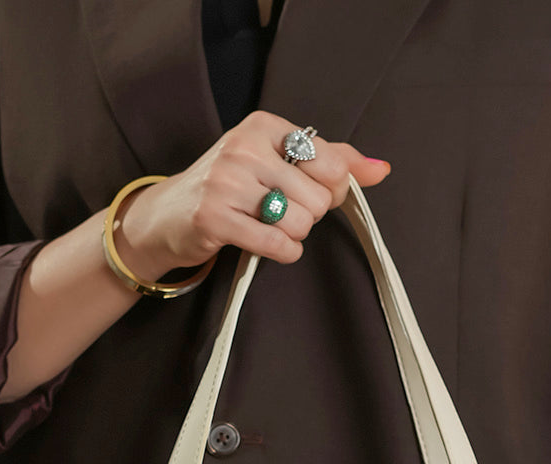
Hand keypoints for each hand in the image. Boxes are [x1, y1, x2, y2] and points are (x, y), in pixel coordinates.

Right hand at [118, 110, 391, 277]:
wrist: (168, 215)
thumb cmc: (231, 188)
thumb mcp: (278, 160)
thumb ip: (333, 160)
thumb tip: (382, 170)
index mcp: (263, 125)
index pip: (328, 162)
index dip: (329, 188)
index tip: (307, 192)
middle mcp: (243, 147)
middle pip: (317, 198)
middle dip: (307, 215)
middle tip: (279, 212)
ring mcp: (226, 182)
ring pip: (299, 223)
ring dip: (293, 235)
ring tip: (268, 226)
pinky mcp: (214, 218)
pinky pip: (276, 244)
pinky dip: (283, 252)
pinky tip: (268, 244)